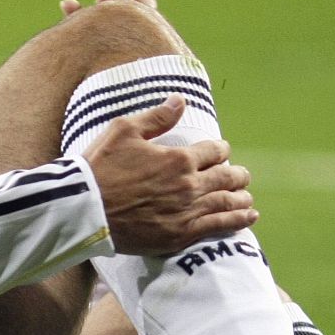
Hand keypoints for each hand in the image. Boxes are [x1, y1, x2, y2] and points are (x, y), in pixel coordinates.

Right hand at [84, 95, 256, 255]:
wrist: (85, 209)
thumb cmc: (100, 167)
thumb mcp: (125, 130)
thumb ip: (157, 117)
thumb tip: (180, 99)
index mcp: (178, 158)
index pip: (213, 151)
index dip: (220, 150)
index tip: (221, 152)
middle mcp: (189, 185)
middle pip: (226, 177)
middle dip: (236, 175)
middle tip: (242, 176)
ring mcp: (187, 212)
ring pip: (227, 202)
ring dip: (241, 198)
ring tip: (247, 197)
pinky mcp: (181, 235)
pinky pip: (218, 226)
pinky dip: (237, 221)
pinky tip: (249, 217)